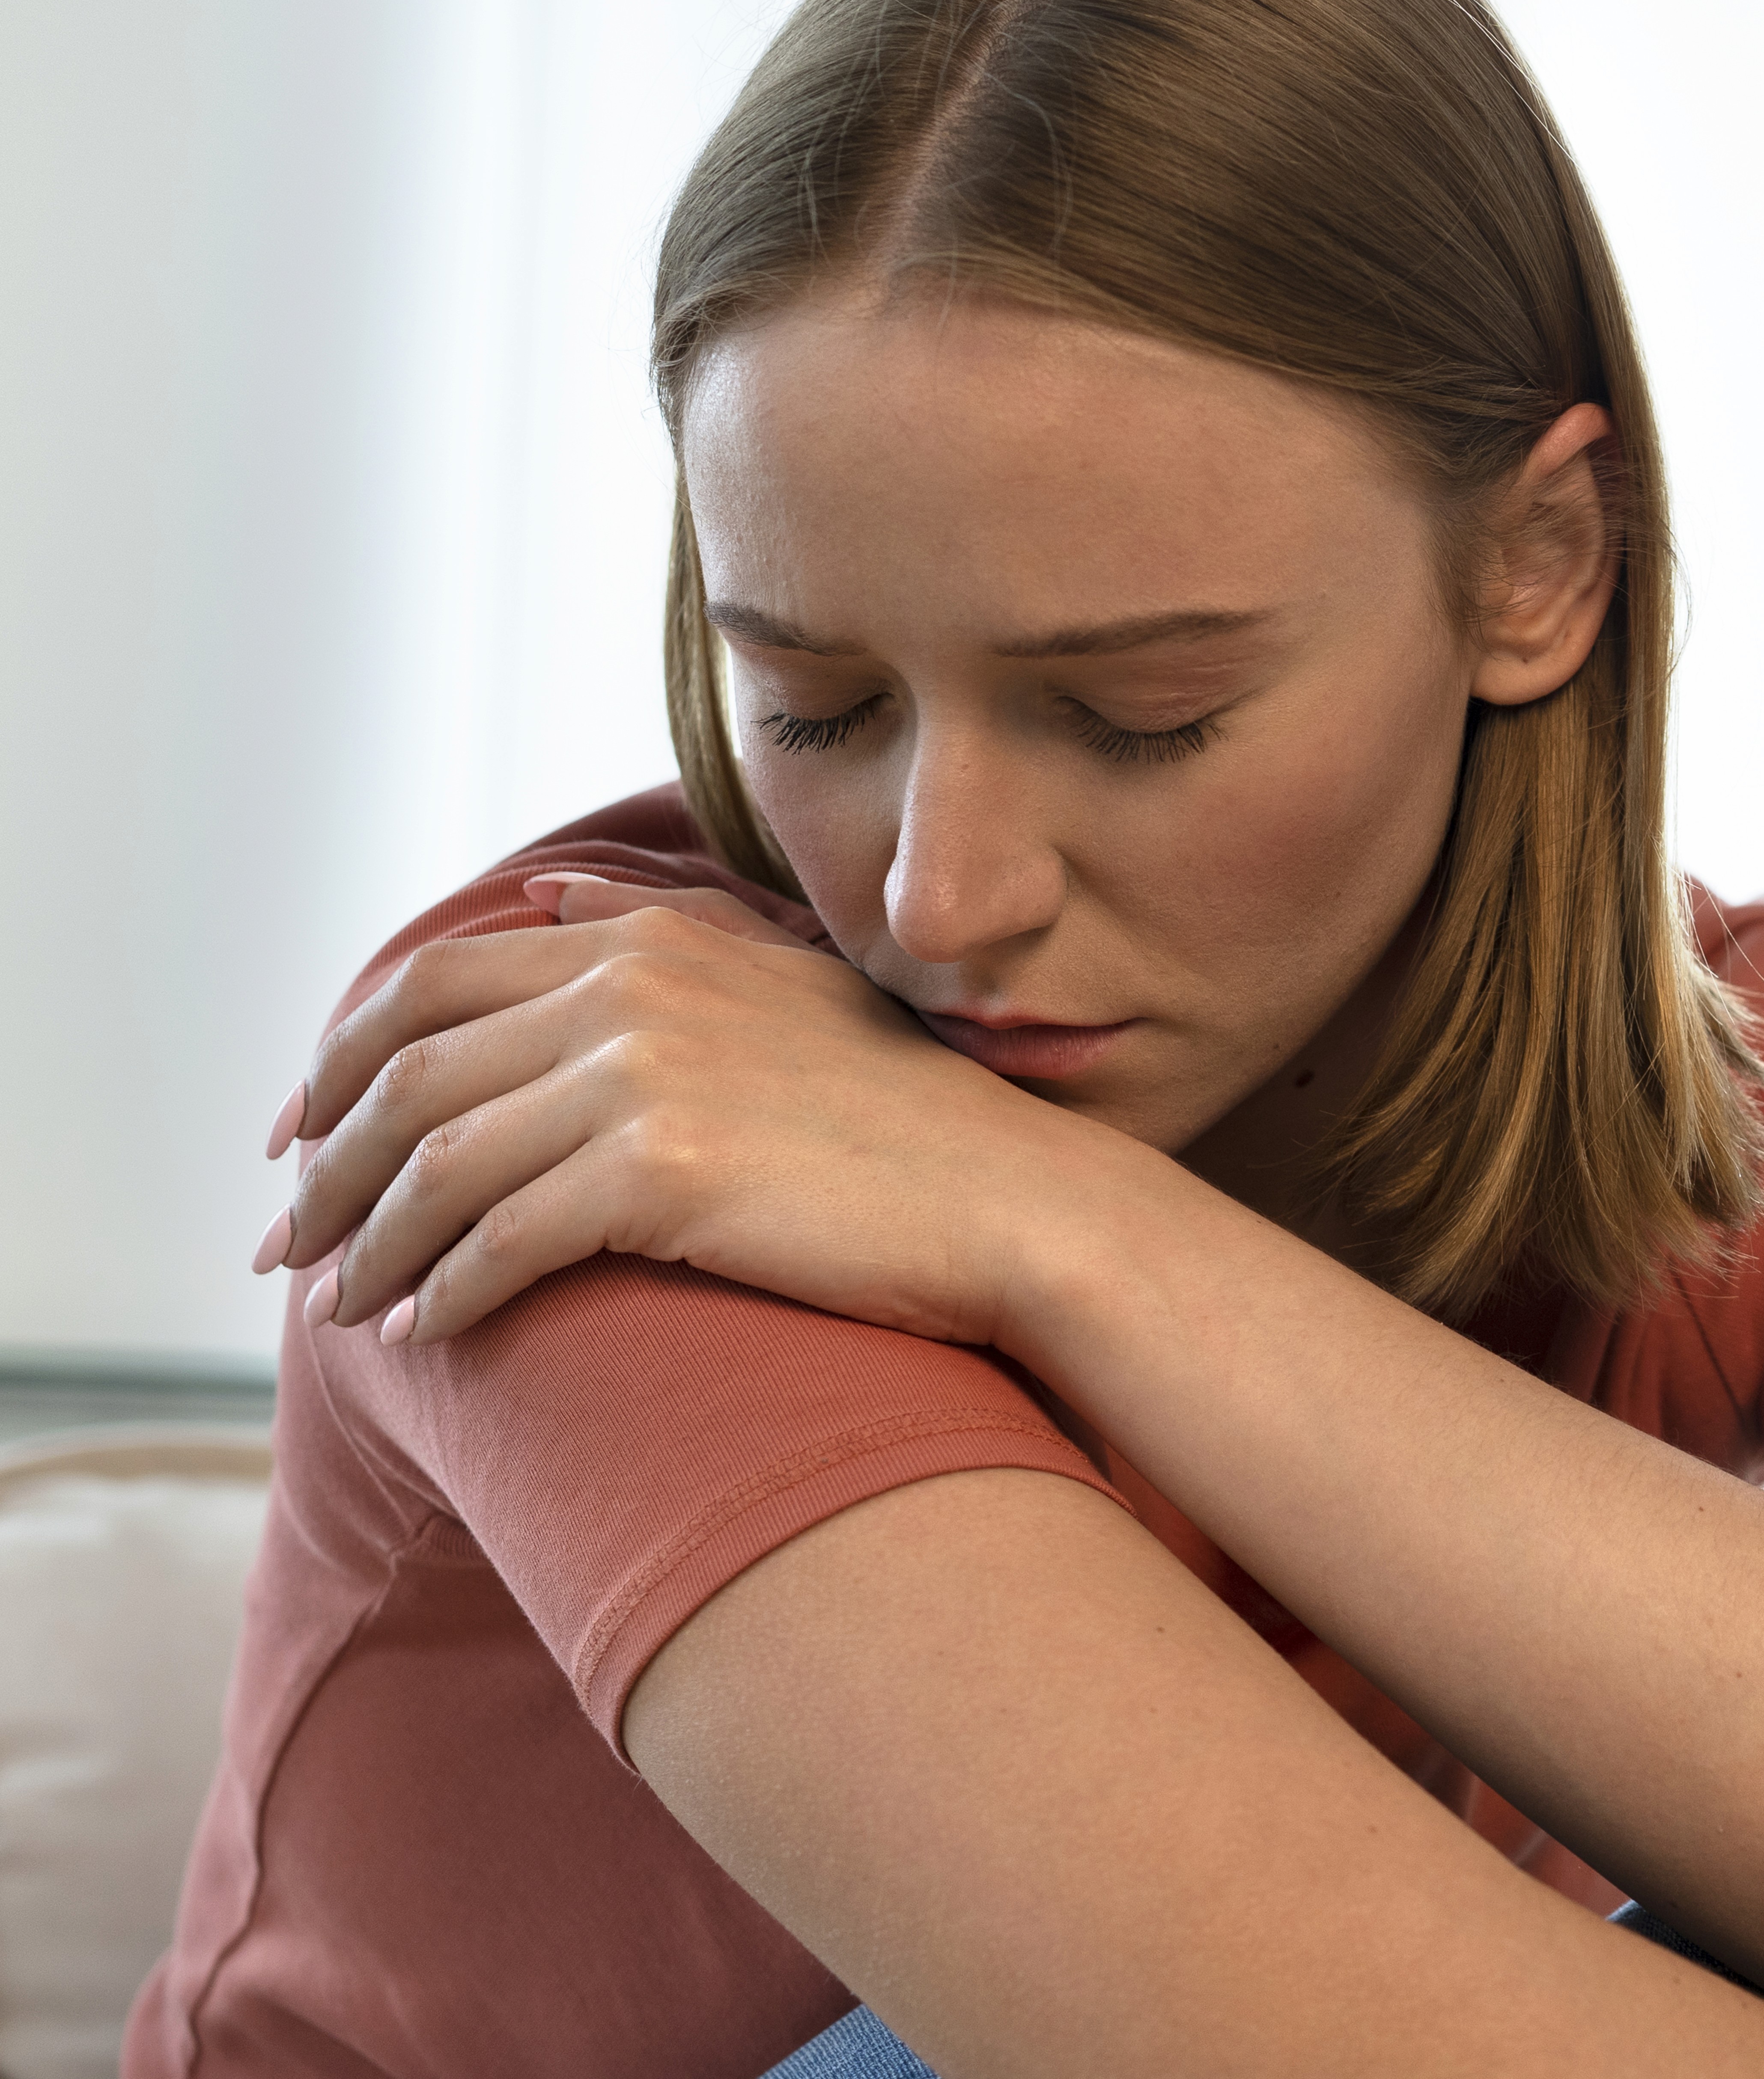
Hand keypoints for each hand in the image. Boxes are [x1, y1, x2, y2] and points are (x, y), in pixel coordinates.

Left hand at [253, 875, 1140, 1348]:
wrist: (1017, 1203)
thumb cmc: (909, 1121)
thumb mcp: (782, 987)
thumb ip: (659, 937)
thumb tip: (550, 891)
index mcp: (648, 943)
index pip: (430, 986)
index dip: (337, 1062)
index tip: (297, 1135)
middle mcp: (631, 994)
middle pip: (405, 1073)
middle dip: (323, 1164)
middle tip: (287, 1240)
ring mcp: (646, 1081)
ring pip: (435, 1166)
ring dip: (367, 1244)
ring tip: (340, 1303)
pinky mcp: (663, 1177)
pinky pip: (501, 1242)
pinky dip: (443, 1292)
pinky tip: (426, 1332)